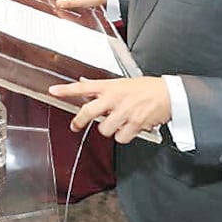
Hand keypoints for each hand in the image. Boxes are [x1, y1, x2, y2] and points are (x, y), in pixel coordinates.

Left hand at [48, 77, 170, 143]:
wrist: (169, 94)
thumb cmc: (146, 88)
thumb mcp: (122, 83)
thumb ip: (103, 88)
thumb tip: (85, 86)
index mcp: (110, 86)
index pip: (83, 87)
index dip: (66, 90)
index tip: (53, 91)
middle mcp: (114, 98)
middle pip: (88, 112)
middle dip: (79, 121)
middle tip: (76, 125)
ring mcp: (124, 112)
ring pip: (104, 129)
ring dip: (110, 129)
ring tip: (119, 122)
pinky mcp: (134, 124)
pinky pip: (120, 137)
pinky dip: (124, 136)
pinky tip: (130, 128)